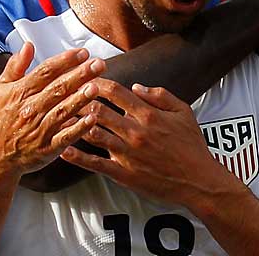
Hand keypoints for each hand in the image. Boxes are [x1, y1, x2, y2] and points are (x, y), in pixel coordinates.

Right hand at [0, 43, 103, 174]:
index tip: (83, 52)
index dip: (65, 61)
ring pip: (62, 111)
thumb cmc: (2, 118)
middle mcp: (30, 109)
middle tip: (99, 64)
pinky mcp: (47, 148)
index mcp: (21, 92)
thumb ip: (16, 66)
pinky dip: (78, 128)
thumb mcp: (2, 88)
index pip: (45, 72)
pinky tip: (92, 119)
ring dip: (80, 99)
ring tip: (96, 87)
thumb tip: (28, 45)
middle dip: (80, 75)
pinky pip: (64, 137)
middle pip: (58, 88)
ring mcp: (39, 129)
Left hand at [60, 81, 230, 209]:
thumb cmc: (192, 146)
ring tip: (59, 116)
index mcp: (148, 114)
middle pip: (98, 110)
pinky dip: (77, 157)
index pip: (115, 92)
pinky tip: (63, 149)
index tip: (85, 77)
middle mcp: (135, 131)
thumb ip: (160, 95)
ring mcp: (127, 153)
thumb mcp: (183, 111)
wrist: (199, 181)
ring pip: (93, 134)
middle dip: (79, 100)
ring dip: (74, 124)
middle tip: (66, 94)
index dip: (97, 82)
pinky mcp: (124, 174)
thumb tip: (136, 86)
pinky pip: (95, 164)